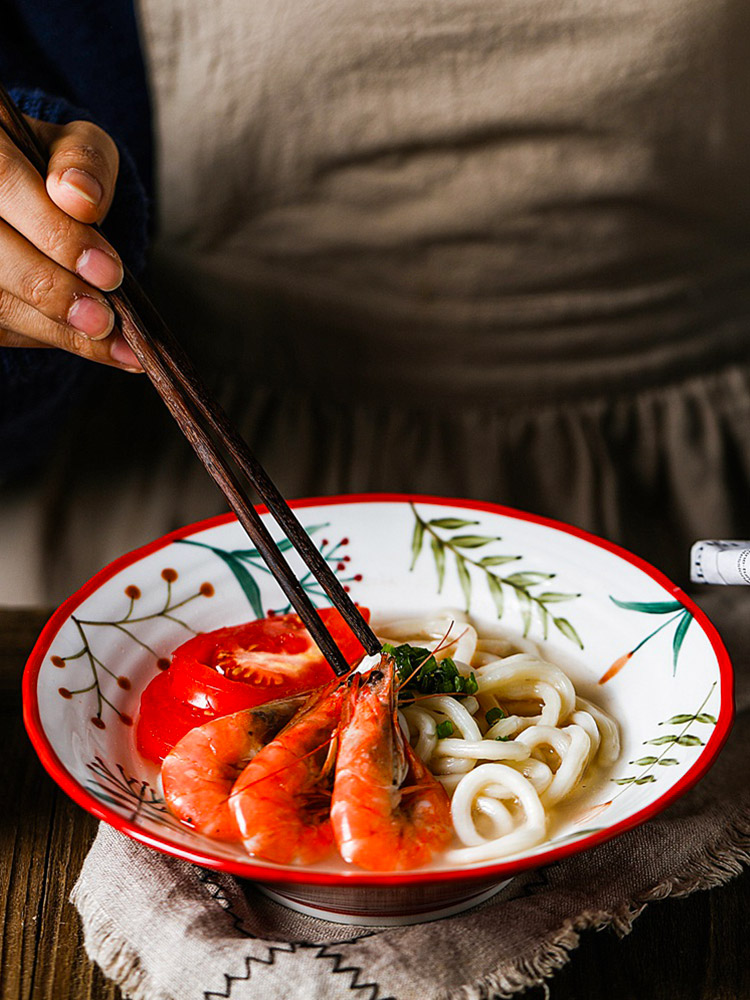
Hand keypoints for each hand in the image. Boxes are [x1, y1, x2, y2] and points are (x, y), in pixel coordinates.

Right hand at [0, 115, 141, 369]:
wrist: (28, 199)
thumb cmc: (55, 171)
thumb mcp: (79, 149)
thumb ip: (85, 161)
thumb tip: (79, 198)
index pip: (2, 181)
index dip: (55, 232)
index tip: (109, 272)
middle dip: (53, 289)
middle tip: (104, 319)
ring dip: (53, 329)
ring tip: (113, 345)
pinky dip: (45, 337)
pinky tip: (92, 345)